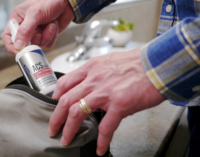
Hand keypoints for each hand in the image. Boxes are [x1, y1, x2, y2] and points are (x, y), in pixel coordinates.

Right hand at [3, 0, 74, 53]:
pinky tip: (54, 25)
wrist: (67, 1)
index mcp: (18, 18)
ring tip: (50, 24)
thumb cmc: (49, 1)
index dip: (11, 45)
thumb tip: (18, 45)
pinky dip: (52, 36)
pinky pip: (47, 45)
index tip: (18, 50)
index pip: (8, 35)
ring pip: (37, 45)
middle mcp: (26, 26)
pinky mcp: (46, 35)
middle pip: (24, 44)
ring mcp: (37, 32)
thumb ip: (25, 30)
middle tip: (39, 34)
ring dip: (46, 36)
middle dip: (34, 40)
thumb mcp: (35, 14)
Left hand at [48, 47, 165, 155]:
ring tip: (66, 139)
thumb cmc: (136, 63)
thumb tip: (88, 85)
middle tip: (52, 128)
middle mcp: (94, 80)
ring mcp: (105, 92)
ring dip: (69, 129)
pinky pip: (105, 127)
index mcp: (91, 69)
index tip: (53, 106)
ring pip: (77, 112)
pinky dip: (100, 140)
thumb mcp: (108, 62)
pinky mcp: (119, 104)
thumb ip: (95, 73)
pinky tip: (99, 148)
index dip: (55, 96)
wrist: (157, 64)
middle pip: (65, 100)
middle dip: (55, 117)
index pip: (65, 82)